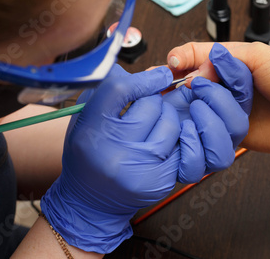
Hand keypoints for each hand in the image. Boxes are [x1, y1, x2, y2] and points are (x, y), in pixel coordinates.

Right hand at [40, 65, 220, 253]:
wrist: (90, 200)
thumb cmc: (89, 151)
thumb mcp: (86, 116)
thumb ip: (107, 88)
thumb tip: (143, 69)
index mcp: (91, 131)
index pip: (119, 90)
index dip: (143, 78)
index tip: (159, 75)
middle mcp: (114, 153)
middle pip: (151, 105)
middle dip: (153, 102)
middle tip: (145, 110)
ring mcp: (140, 171)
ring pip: (171, 124)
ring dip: (168, 119)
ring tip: (153, 126)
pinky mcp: (160, 182)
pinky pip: (183, 147)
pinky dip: (178, 139)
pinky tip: (164, 141)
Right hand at [163, 43, 251, 174]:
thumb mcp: (257, 55)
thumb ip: (221, 59)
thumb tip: (193, 74)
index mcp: (227, 63)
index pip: (192, 58)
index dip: (177, 61)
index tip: (168, 66)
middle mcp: (223, 86)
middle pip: (187, 84)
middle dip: (174, 86)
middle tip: (162, 90)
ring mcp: (224, 109)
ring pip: (194, 107)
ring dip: (188, 106)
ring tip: (184, 106)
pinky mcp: (228, 132)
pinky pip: (206, 129)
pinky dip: (199, 126)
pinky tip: (193, 124)